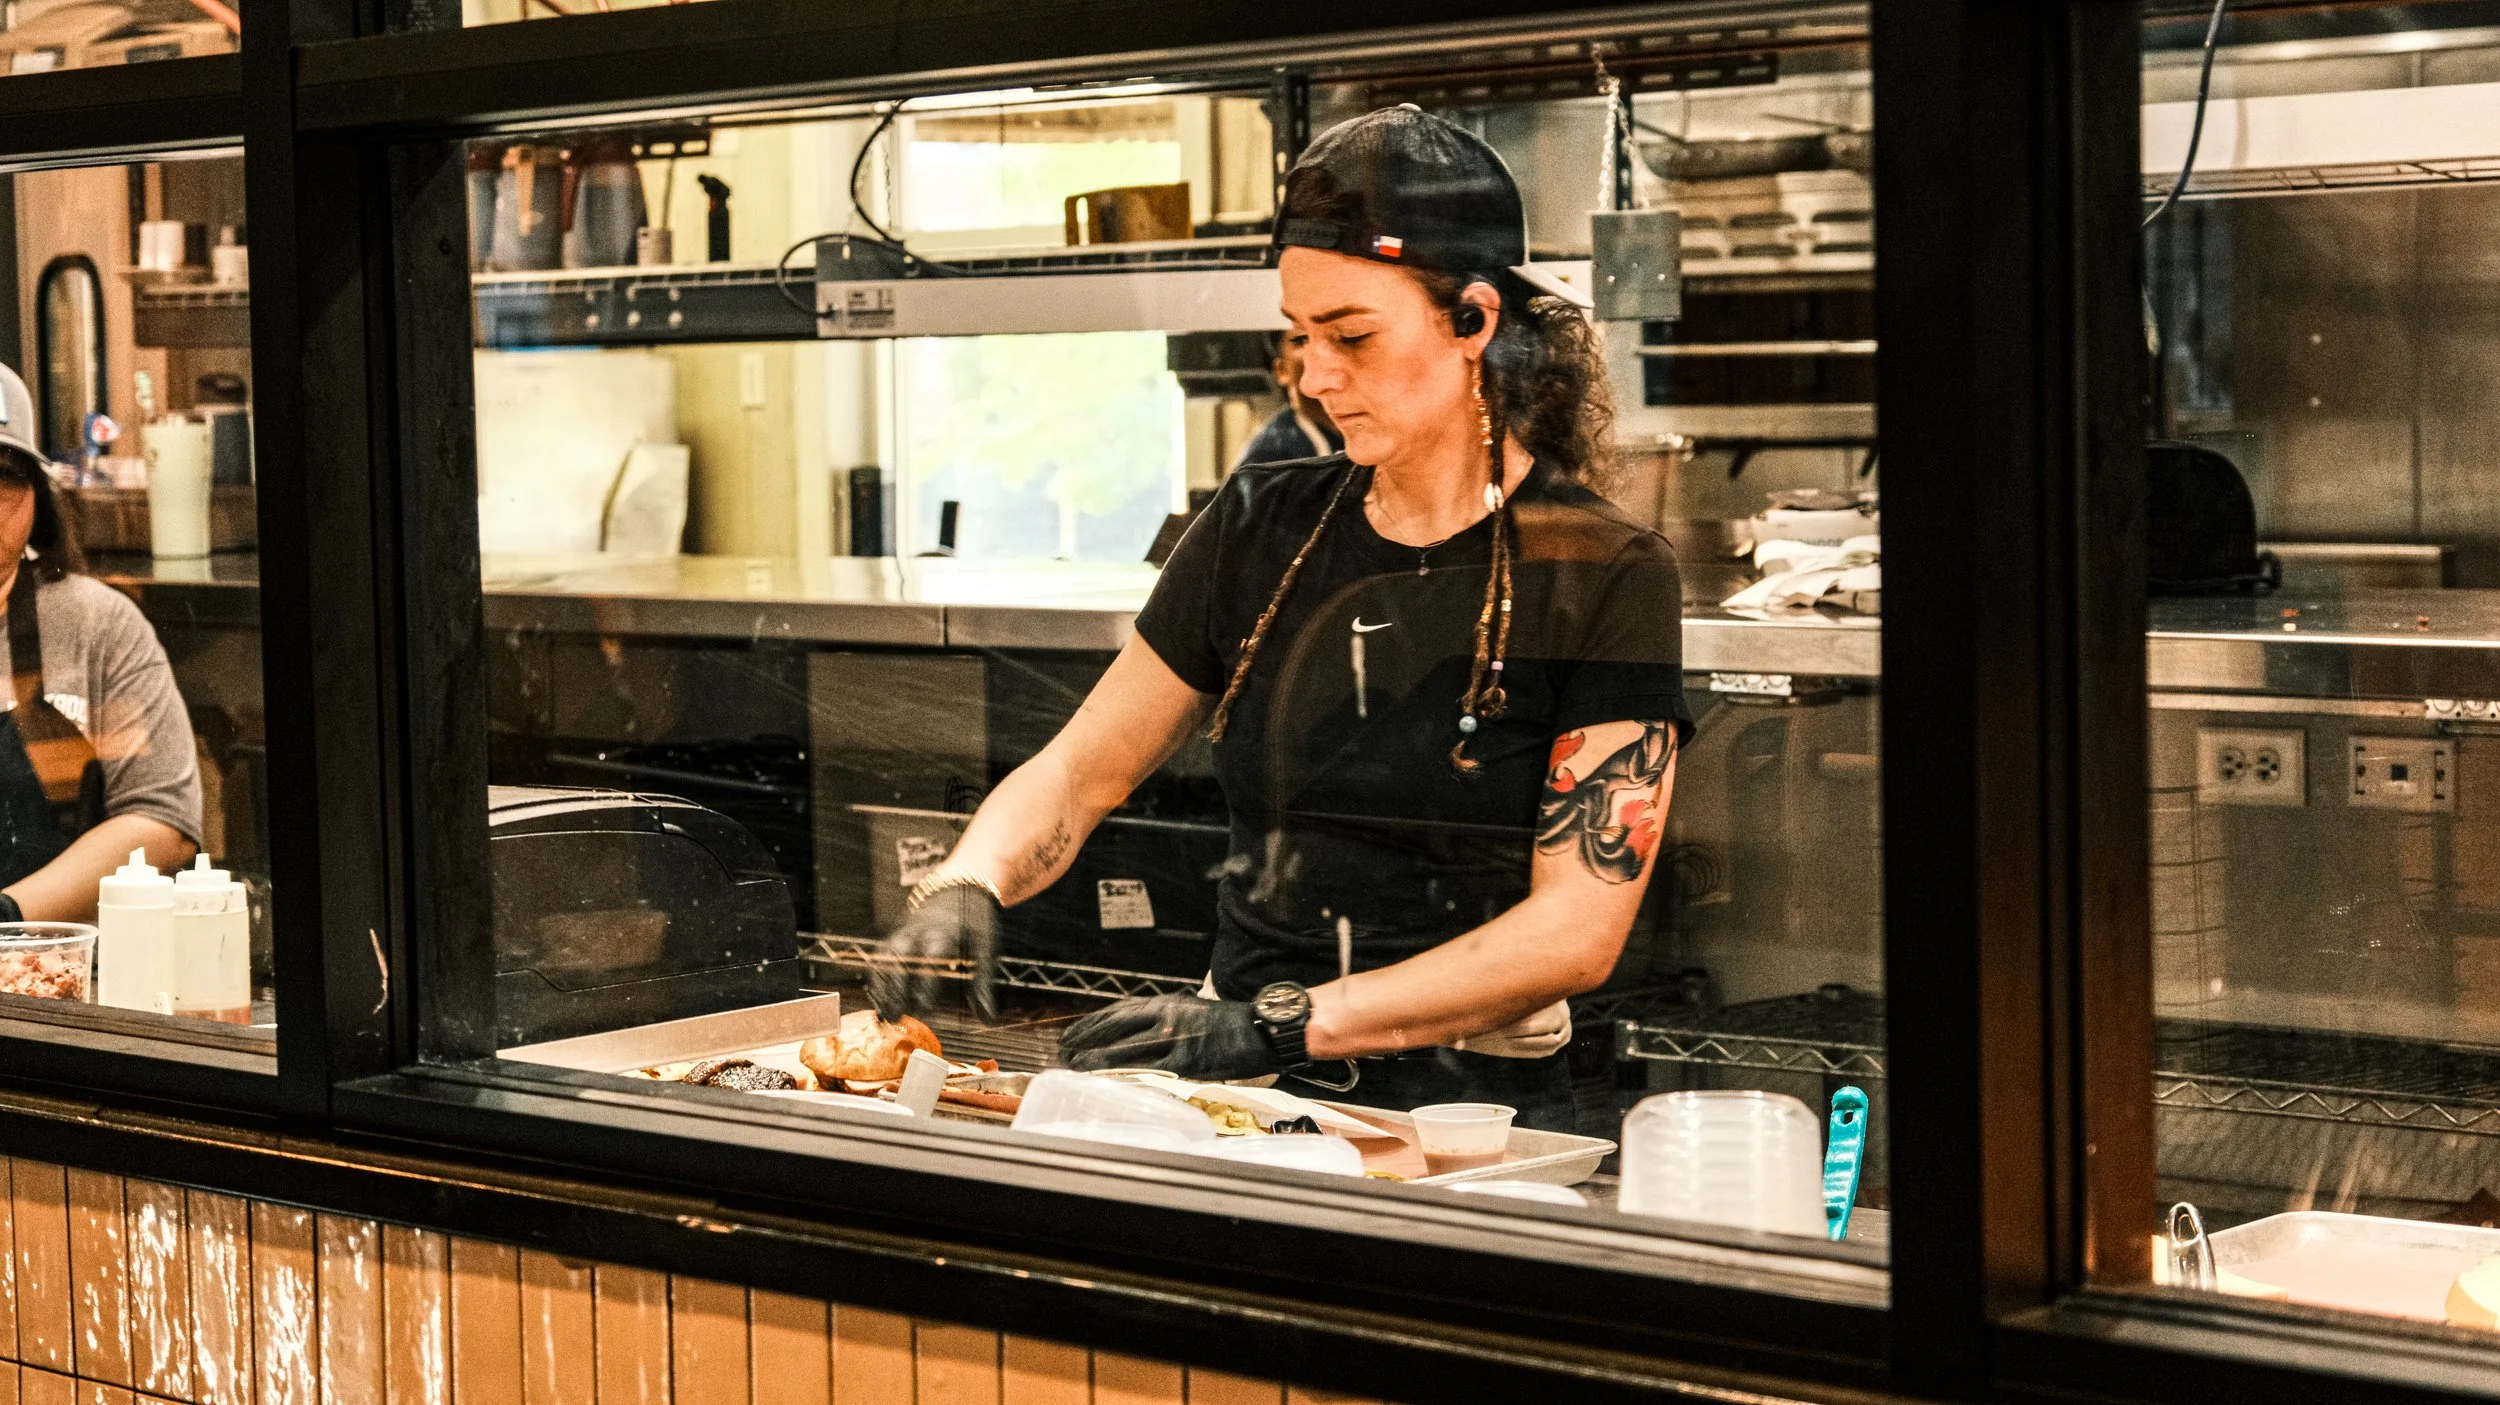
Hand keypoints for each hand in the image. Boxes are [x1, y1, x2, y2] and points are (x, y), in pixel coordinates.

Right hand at [868, 882, 1001, 1020]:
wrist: (959, 888)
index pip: (932, 958)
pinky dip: (877, 978)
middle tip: (895, 1016)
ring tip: (882, 1015)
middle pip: (901, 958)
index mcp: (945, 933)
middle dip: (895, 988)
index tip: (924, 1008)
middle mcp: (920, 931)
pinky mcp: (896, 934)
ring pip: (886, 958)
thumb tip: (988, 1019)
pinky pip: (880, 956)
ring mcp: (905, 931)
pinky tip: (878, 1000)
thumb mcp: (986, 948)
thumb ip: (983, 983)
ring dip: (882, 986)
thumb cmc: (975, 923)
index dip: (926, 984)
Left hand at [1059, 994, 1279, 1079]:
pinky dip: (1122, 1072)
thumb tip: (1136, 1037)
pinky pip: (1146, 1067)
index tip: (1073, 1032)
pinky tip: (1106, 1078)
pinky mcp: (1186, 1059)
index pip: (1119, 1011)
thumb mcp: (1190, 1012)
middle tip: (1064, 1048)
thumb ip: (1163, 1022)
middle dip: (1086, 1037)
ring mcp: (1175, 1037)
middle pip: (1115, 1026)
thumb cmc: (1227, 1025)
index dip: (1092, 1022)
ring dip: (1096, 1057)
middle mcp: (1166, 1015)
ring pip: (1125, 1047)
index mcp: (1166, 1003)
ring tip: (1074, 1065)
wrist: (1259, 1030)